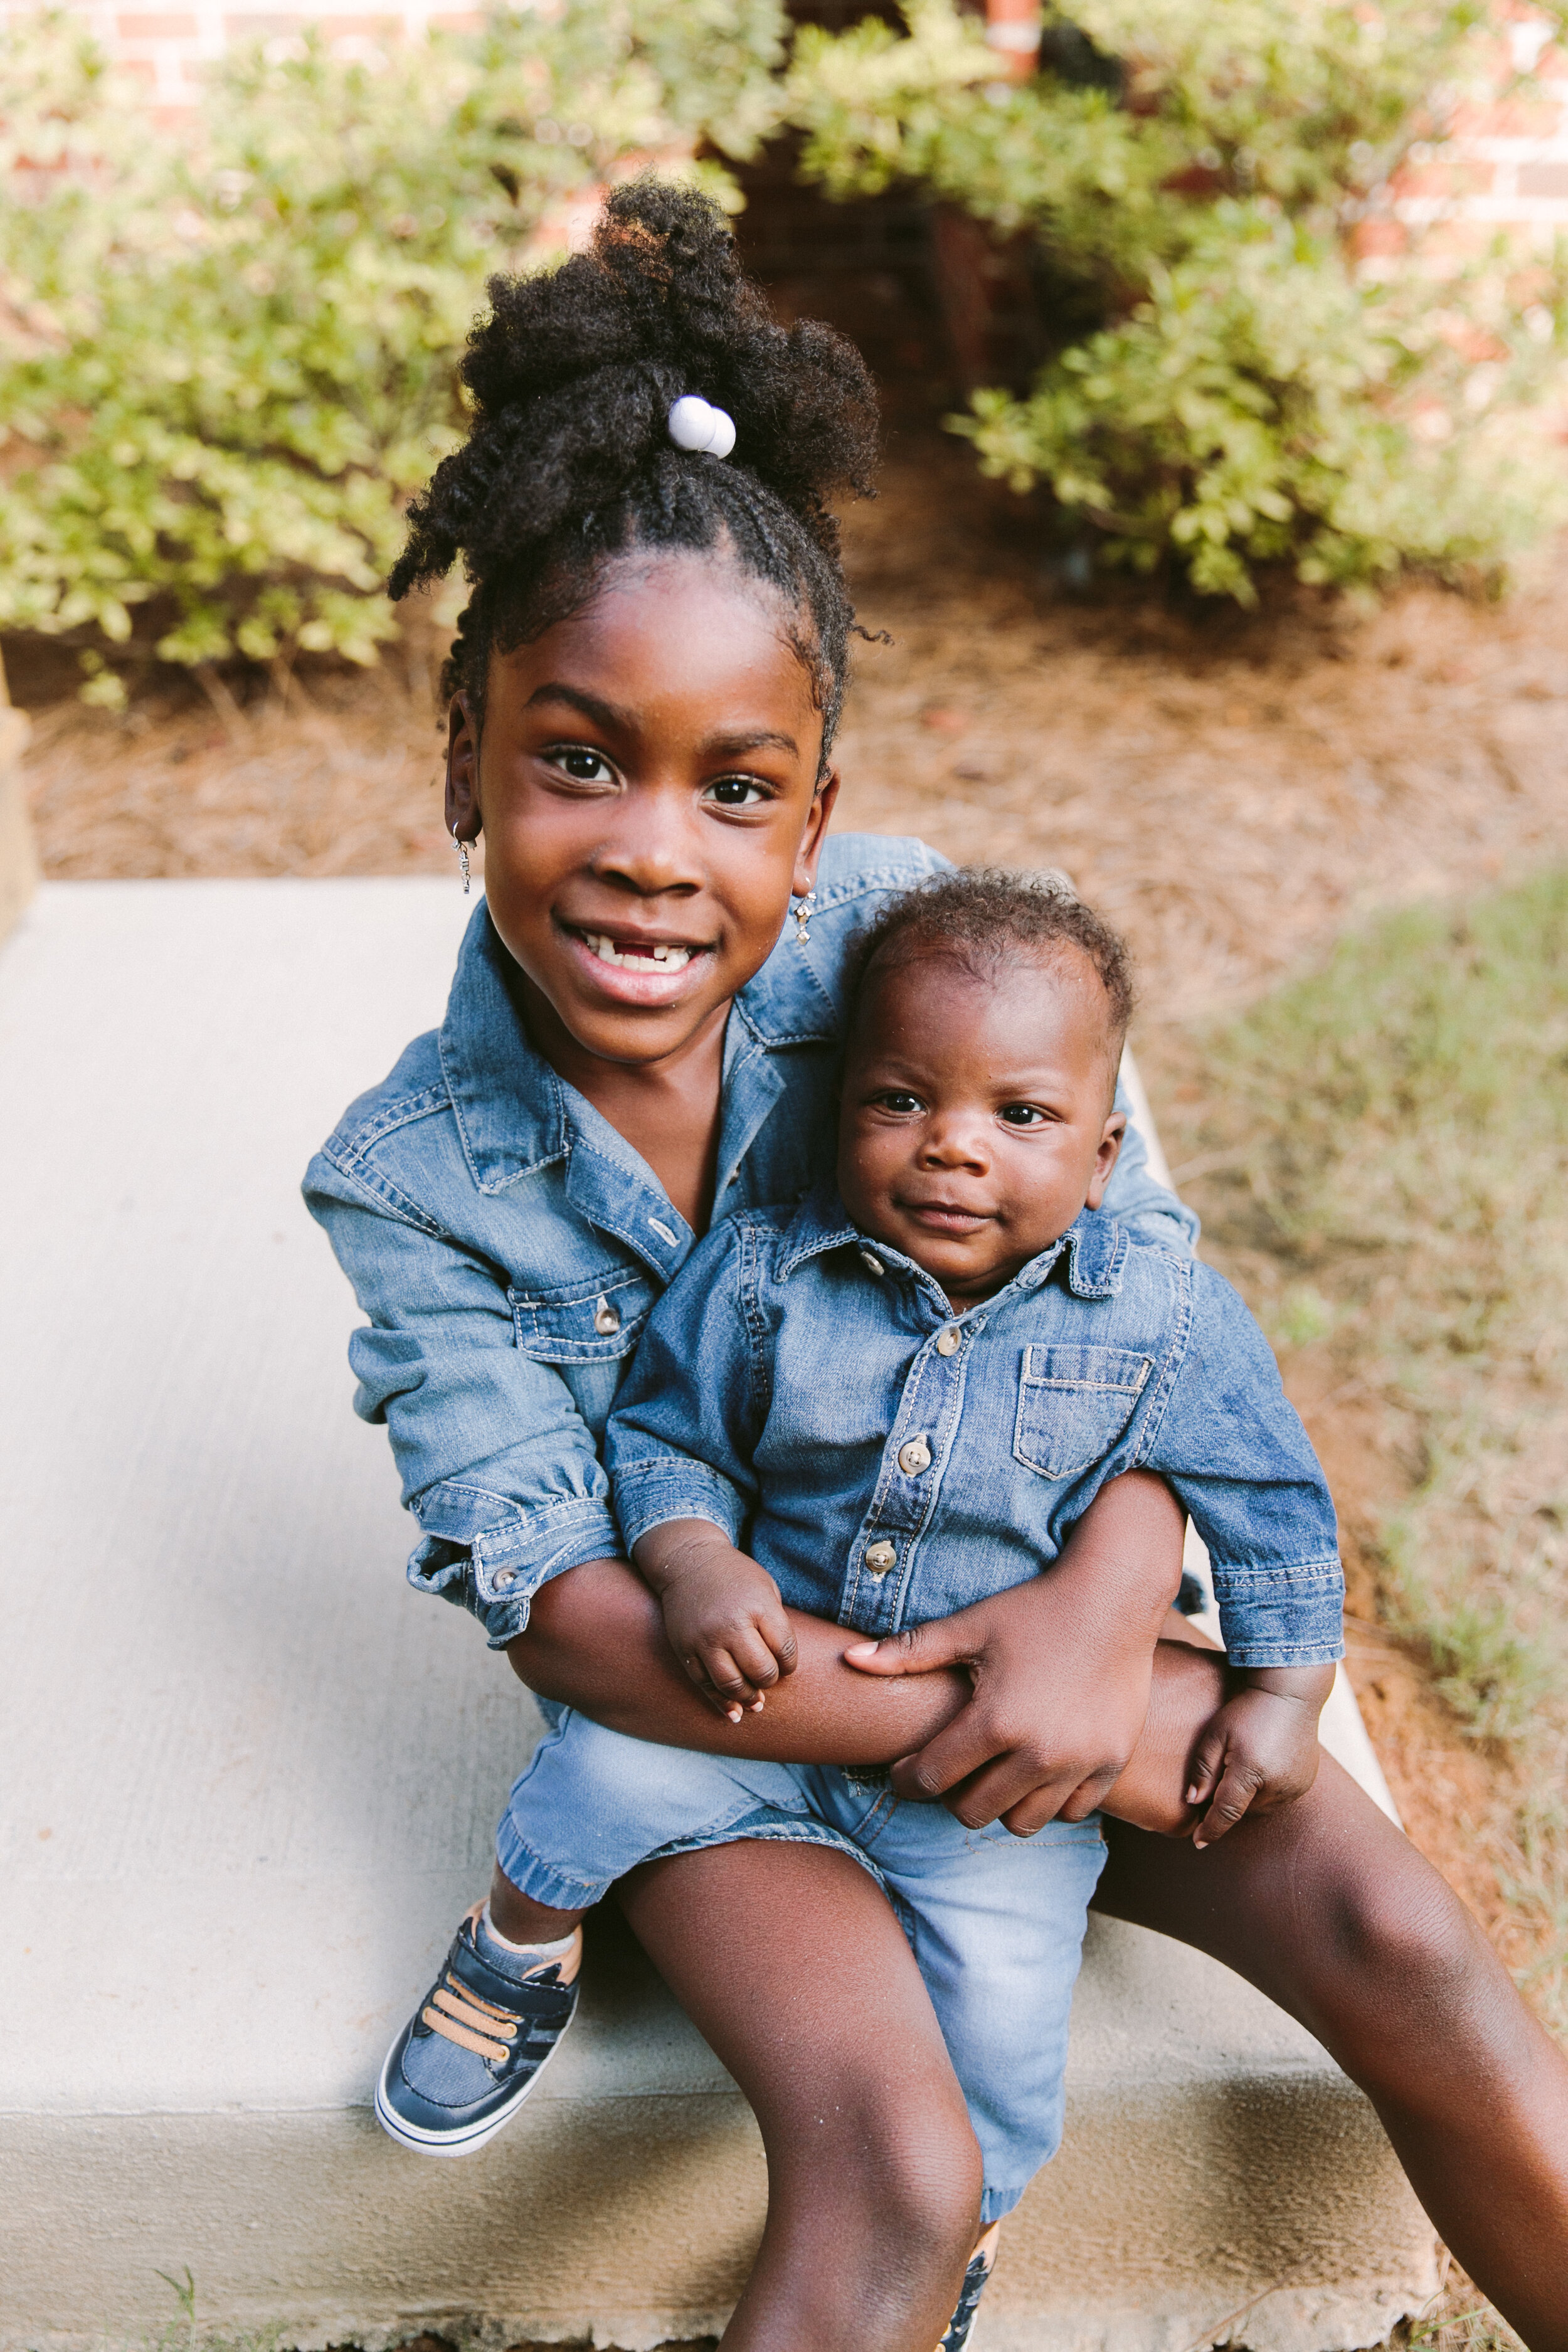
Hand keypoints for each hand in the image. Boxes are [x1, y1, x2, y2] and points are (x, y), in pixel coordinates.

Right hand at [634, 1521, 797, 1721]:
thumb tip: (782, 1669)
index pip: (785, 1651)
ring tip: (756, 1702)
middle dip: (770, 1680)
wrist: (689, 1561)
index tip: (785, 1663)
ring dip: (748, 1698)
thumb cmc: (735, 1576)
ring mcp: (705, 1639)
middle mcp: (731, 1625)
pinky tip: (734, 1712)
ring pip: (732, 1685)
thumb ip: (776, 1626)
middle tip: (769, 1677)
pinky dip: (721, 1703)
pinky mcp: (685, 1649)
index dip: (789, 1664)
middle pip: (761, 1672)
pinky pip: (704, 1686)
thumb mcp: (766, 1589)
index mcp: (759, 1607)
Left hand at [842, 1471, 1183, 1835]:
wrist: (1114, 1598)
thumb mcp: (969, 1626)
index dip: (907, 1779)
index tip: (904, 1770)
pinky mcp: (1111, 1764)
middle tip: (949, 1769)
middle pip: (973, 1811)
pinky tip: (1037, 1770)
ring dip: (1000, 1804)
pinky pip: (1071, 1812)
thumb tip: (850, 1662)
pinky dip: (1050, 1801)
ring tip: (992, 1772)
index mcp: (995, 1721)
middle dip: (950, 1795)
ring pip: (1022, 1822)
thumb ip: (909, 1651)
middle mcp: (1038, 1753)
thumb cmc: (1035, 1609)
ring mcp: (1079, 1764)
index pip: (931, 1779)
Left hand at [1185, 1665, 1333, 1847]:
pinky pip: (1278, 1798)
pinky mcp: (1305, 1783)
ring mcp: (1295, 1786)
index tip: (1197, 1842)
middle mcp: (1278, 1785)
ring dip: (1248, 1796)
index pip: (1226, 1813)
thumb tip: (1193, 1802)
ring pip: (1261, 1806)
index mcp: (1251, 1772)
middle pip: (1243, 1809)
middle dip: (1228, 1801)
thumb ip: (1203, 1769)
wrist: (1291, 1693)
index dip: (1210, 1829)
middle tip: (1222, 1771)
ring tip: (1243, 1763)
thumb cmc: (1247, 1709)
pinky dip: (1265, 1789)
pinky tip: (1261, 1763)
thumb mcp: (1216, 1733)